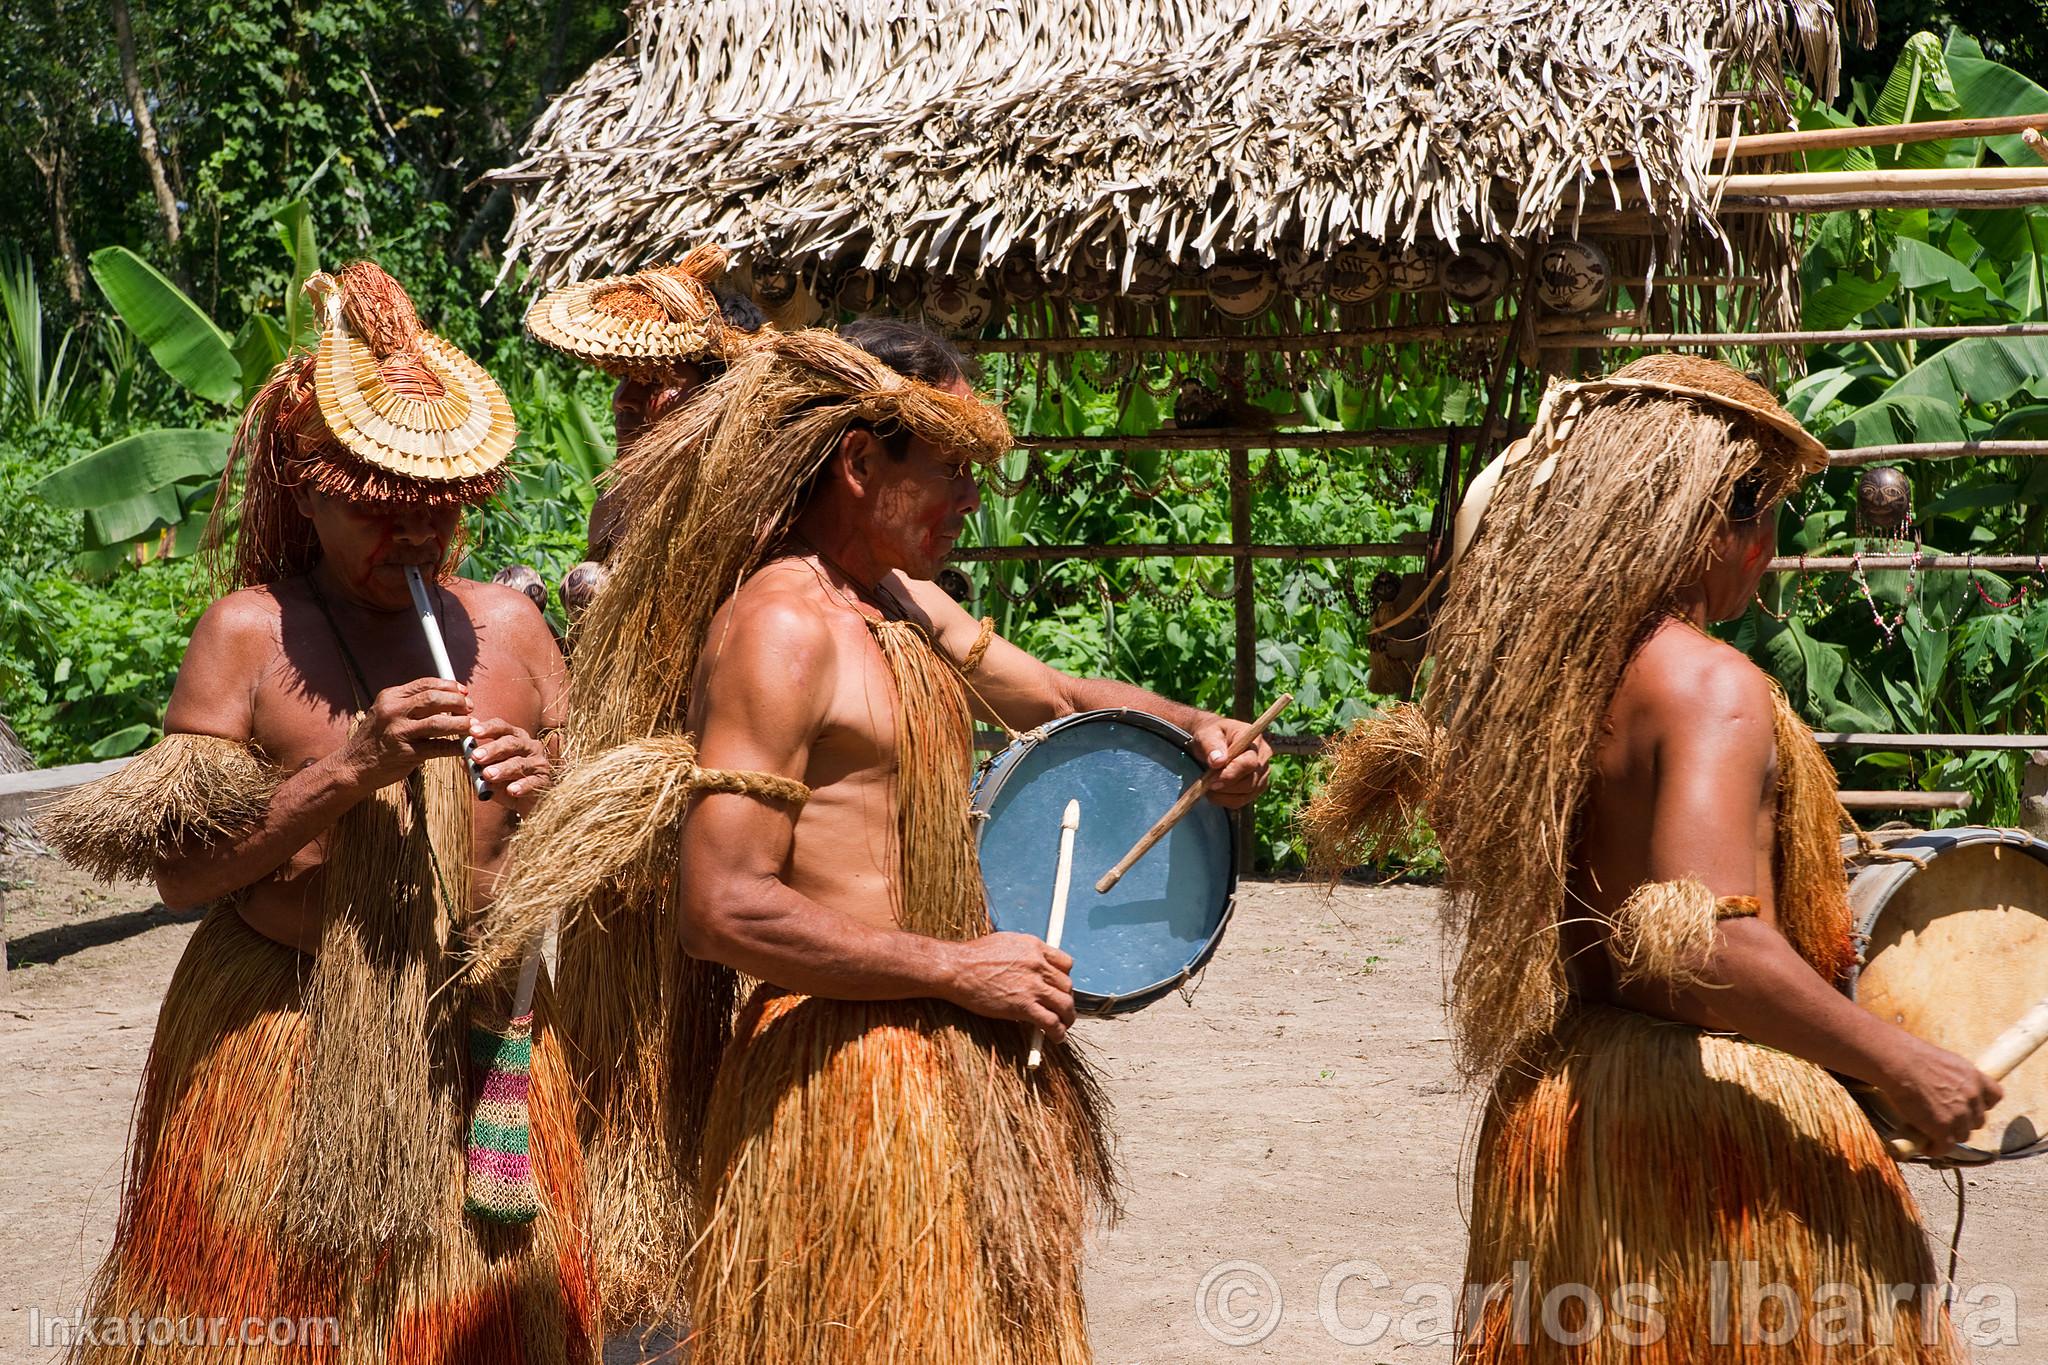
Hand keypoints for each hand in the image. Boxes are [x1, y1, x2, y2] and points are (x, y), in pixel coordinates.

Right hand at [337, 678, 472, 791]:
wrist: (354, 766)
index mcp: (390, 697)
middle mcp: (393, 711)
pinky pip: (438, 748)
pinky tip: (463, 747)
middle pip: (434, 699)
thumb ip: (410, 703)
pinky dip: (455, 746)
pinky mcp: (405, 753)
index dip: (449, 686)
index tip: (464, 691)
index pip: (425, 684)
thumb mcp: (386, 713)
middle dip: (458, 702)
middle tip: (470, 708)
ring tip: (472, 726)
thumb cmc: (376, 739)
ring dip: (461, 723)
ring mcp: (399, 732)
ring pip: (438, 722)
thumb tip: (446, 695)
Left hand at [469, 717, 553, 815]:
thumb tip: (462, 760)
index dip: (488, 728)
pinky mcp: (544, 780)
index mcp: (515, 738)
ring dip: (503, 768)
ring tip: (487, 775)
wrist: (530, 804)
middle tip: (476, 756)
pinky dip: (521, 786)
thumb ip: (476, 768)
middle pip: (511, 743)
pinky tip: (511, 790)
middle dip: (492, 749)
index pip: (502, 728)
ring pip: (520, 763)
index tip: (472, 732)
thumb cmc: (507, 784)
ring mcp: (539, 763)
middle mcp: (529, 746)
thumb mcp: (488, 775)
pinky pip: (532, 781)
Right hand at [940, 932, 1076, 1041]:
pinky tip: (1056, 1037)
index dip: (1065, 977)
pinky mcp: (1024, 1007)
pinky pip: (1051, 1022)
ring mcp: (1033, 986)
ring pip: (1065, 1004)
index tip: (1060, 986)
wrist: (956, 969)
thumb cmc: (973, 957)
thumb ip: (1025, 953)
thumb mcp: (1006, 943)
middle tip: (1063, 1008)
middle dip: (1067, 999)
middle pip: (1067, 985)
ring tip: (1064, 1025)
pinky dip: (1057, 1032)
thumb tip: (1033, 964)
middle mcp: (1038, 965)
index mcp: (1034, 947)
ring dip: (1068, 1017)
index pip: (1066, 963)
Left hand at [1189, 713, 1273, 808]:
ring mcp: (1263, 773)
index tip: (1211, 781)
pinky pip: (1243, 800)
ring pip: (1247, 793)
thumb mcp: (1206, 735)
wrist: (1212, 742)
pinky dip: (1227, 800)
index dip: (1231, 774)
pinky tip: (1215, 793)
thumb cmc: (1210, 735)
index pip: (1249, 763)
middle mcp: (1263, 756)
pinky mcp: (1257, 786)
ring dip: (1225, 795)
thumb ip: (1211, 745)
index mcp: (1254, 739)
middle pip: (1250, 781)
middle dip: (1226, 786)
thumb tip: (1218, 761)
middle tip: (1206, 785)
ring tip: (1208, 787)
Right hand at [1876, 1036, 2003, 1155]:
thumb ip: (1954, 1077)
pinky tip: (1926, 1145)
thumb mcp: (1944, 1061)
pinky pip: (1944, 1147)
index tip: (1969, 1105)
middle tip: (1943, 1118)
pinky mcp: (1942, 1128)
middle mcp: (1972, 1096)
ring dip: (1949, 1134)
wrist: (1898, 1062)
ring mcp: (1959, 1114)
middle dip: (1962, 1121)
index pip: (1994, 1096)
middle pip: (1977, 1120)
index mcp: (1974, 1077)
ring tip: (1932, 1131)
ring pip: (1962, 1135)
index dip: (1981, 1103)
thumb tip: (1946, 1087)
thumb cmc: (1911, 1056)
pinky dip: (1935, 1148)